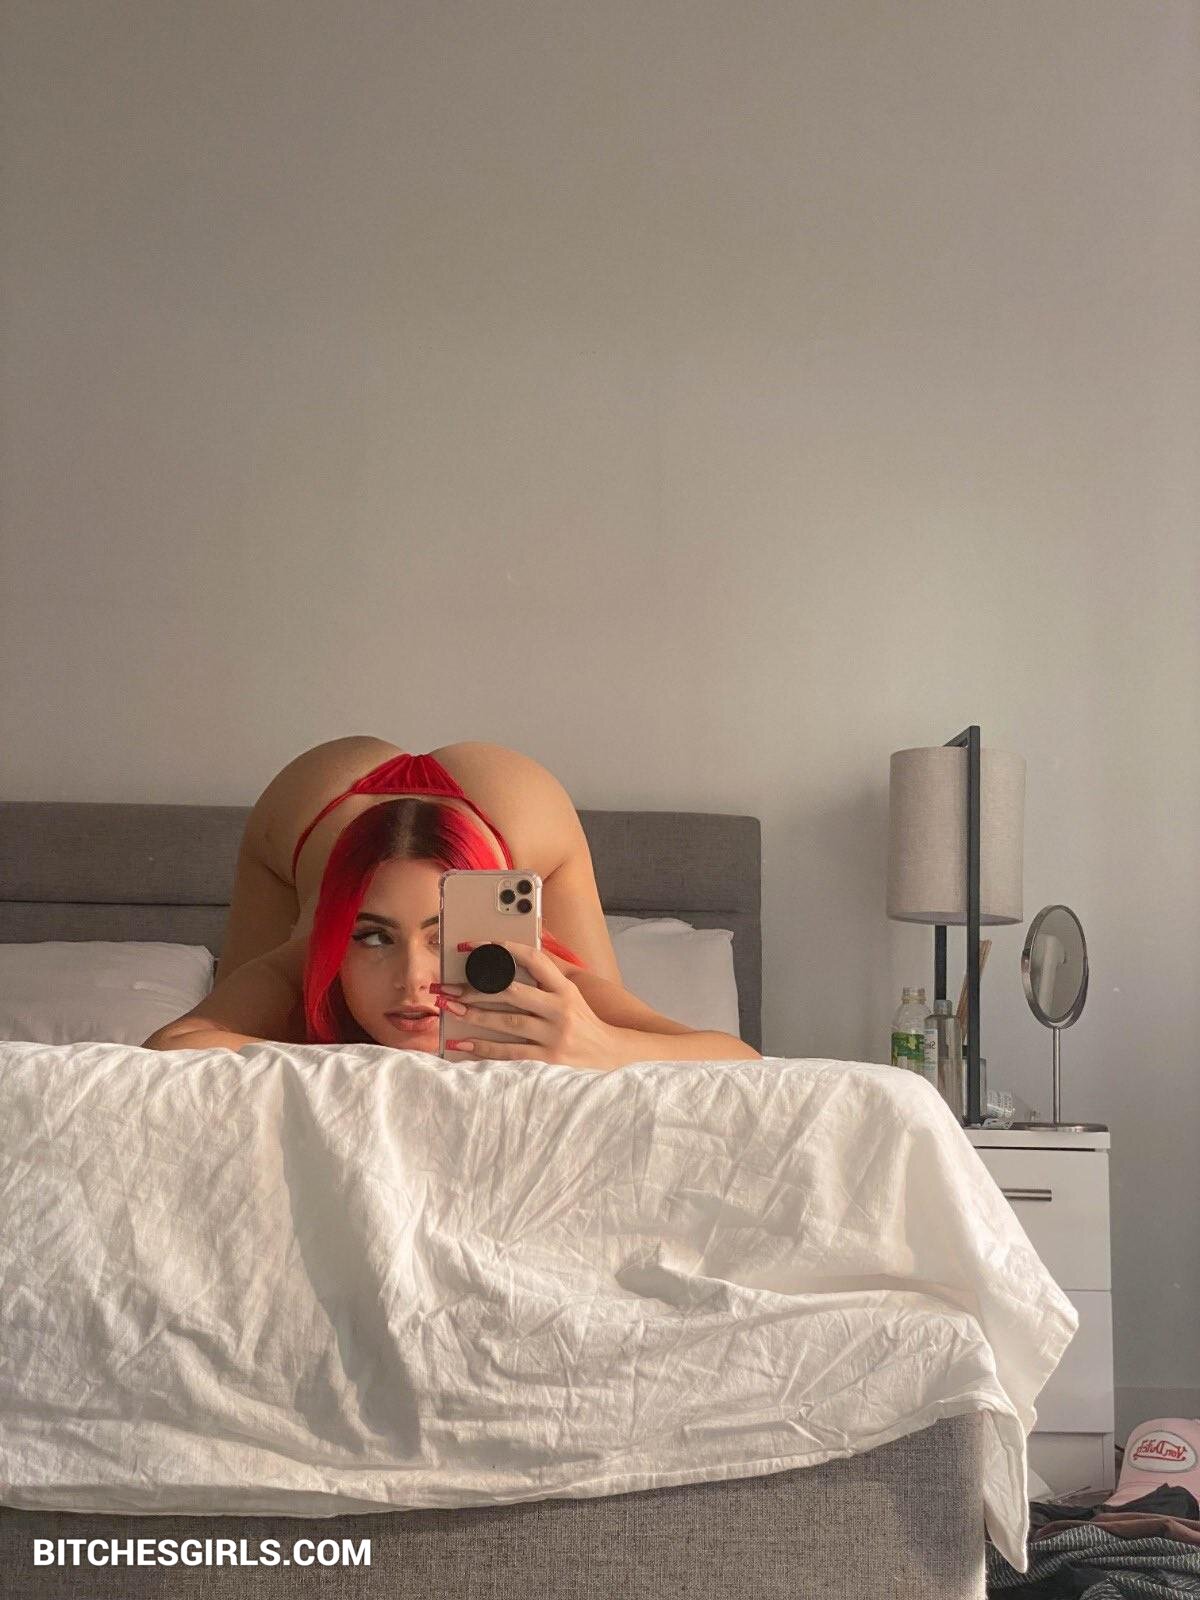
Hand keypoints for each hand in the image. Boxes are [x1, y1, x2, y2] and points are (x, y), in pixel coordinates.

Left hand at [437, 940, 626, 1071]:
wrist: (613, 1058)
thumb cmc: (585, 1024)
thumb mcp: (573, 996)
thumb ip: (547, 980)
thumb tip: (512, 961)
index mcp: (565, 989)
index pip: (533, 959)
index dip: (502, 949)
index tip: (473, 946)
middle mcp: (560, 1010)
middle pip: (512, 992)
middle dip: (475, 988)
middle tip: (448, 986)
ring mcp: (554, 1036)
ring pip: (507, 1022)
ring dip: (474, 1014)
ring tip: (449, 1008)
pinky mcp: (548, 1061)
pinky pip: (510, 1052)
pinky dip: (483, 1047)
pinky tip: (462, 1042)